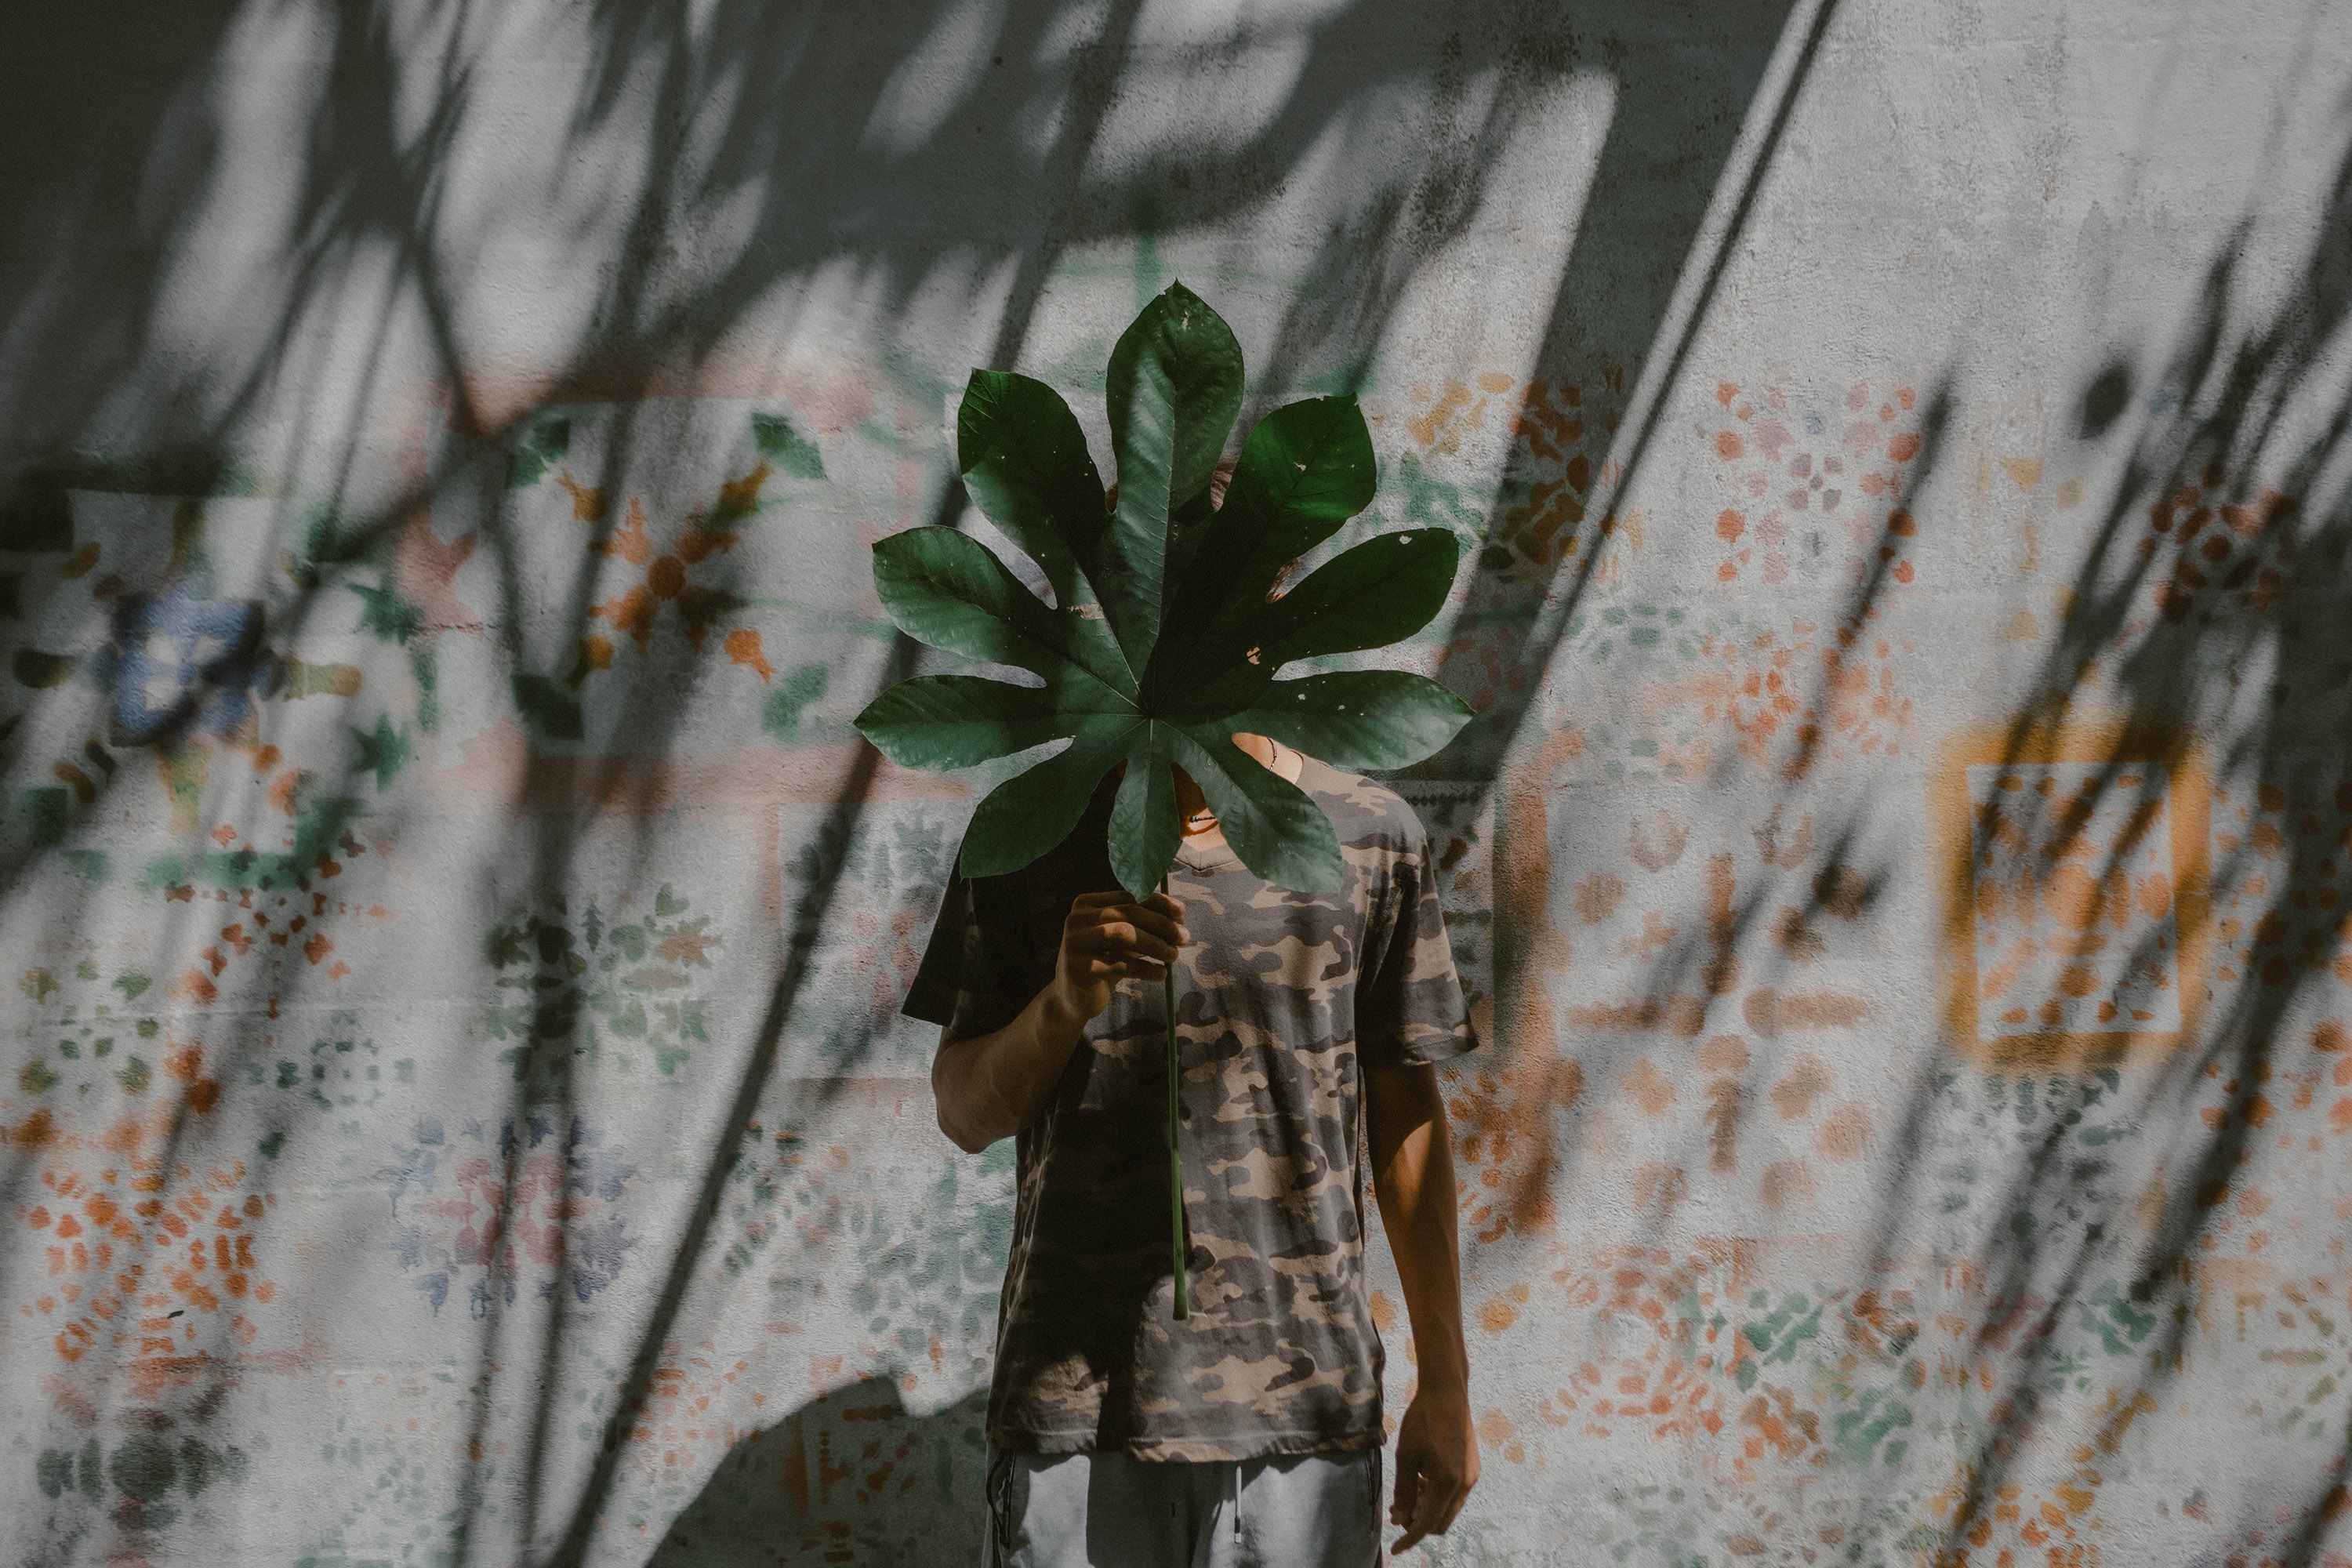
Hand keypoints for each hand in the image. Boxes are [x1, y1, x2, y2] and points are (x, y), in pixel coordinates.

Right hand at [1049, 891, 1187, 1023]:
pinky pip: (1121, 964)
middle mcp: (1077, 918)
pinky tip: (1161, 975)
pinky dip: (1146, 969)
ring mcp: (1075, 942)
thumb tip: (1179, 915)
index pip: (1128, 896)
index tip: (1182, 914)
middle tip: (1184, 938)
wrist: (1073, 999)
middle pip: (1128, 912)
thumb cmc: (1104, 963)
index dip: (1159, 903)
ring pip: (1124, 934)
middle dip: (1162, 924)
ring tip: (1173, 956)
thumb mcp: (1121, 940)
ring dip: (1155, 944)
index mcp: (1087, 904)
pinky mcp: (1079, 968)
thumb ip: (1143, 924)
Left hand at [1388, 1385, 1476, 1552]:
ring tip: (1408, 1491)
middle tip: (1398, 1511)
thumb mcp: (1406, 1456)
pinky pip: (1455, 1494)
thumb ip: (1404, 1491)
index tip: (1396, 1548)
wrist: (1447, 1392)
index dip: (1410, 1538)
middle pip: (1441, 1521)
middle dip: (1418, 1523)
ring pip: (1448, 1508)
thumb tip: (1401, 1519)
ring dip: (1428, 1508)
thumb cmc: (1422, 1421)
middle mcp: (1464, 1485)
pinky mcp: (1472, 1467)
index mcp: (1447, 1483)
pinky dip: (1438, 1495)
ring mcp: (1471, 1476)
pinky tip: (1423, 1478)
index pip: (1427, 1524)